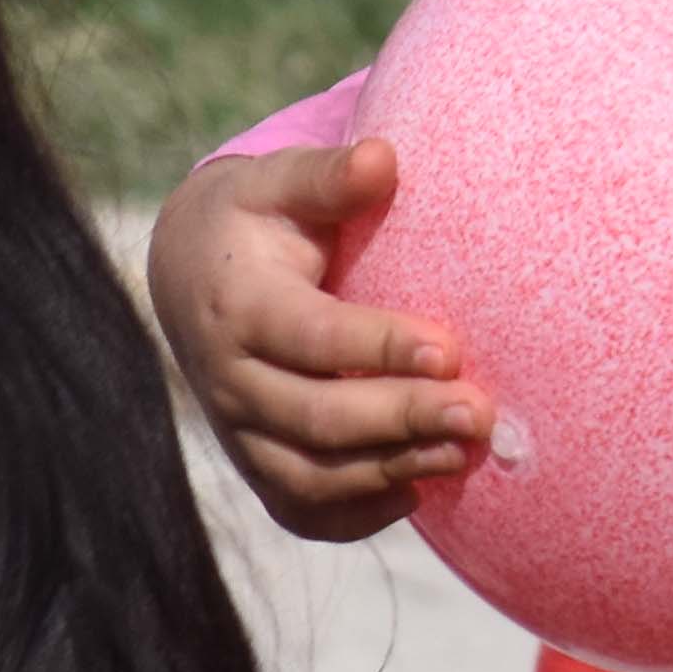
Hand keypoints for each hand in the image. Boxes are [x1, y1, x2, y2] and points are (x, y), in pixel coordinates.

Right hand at [148, 142, 482, 538]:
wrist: (192, 275)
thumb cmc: (258, 220)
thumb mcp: (278, 183)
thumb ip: (327, 175)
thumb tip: (383, 157)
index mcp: (237, 306)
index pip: (308, 337)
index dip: (377, 347)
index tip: (449, 346)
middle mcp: (227, 377)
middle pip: (315, 417)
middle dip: (401, 418)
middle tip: (480, 413)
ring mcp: (238, 429)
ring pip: (309, 475)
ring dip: (390, 470)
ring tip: (463, 451)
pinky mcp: (255, 464)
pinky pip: (302, 510)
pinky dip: (359, 514)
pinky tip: (417, 490)